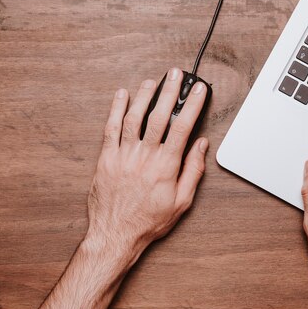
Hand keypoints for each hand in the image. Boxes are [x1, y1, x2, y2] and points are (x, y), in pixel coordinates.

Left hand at [86, 67, 208, 260]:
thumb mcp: (181, 202)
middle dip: (170, 91)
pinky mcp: (106, 158)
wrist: (116, 234)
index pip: (183, 127)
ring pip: (134, 117)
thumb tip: (200, 145)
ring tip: (153, 81)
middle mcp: (145, 156)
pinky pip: (111, 128)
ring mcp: (124, 155)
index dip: (192, 105)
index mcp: (166, 166)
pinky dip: (116, 109)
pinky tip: (122, 95)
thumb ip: (193, 171)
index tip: (199, 90)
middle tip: (176, 74)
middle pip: (159, 115)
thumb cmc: (149, 221)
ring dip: (144, 95)